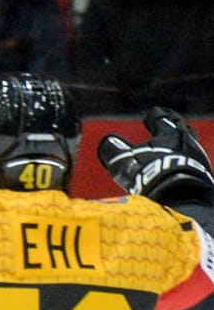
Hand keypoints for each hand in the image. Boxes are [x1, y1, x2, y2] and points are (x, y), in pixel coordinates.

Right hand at [97, 107, 213, 204]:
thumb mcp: (124, 161)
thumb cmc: (151, 173)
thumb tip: (107, 141)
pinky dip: (184, 161)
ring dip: (182, 145)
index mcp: (171, 134)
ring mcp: (198, 160)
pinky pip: (192, 163)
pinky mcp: (202, 177)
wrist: (180, 197)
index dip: (155, 116)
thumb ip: (114, 149)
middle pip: (182, 130)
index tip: (151, 113)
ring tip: (175, 147)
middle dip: (175, 125)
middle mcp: (188, 143)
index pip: (162, 119)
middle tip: (170, 122)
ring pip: (190, 146)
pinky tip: (179, 168)